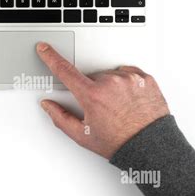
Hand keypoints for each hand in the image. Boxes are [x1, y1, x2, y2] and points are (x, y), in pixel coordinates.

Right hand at [37, 42, 169, 158]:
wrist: (149, 147)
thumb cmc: (119, 142)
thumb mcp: (82, 135)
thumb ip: (60, 117)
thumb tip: (48, 105)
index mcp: (93, 95)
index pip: (65, 71)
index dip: (51, 57)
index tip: (45, 48)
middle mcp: (111, 82)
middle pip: (91, 77)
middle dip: (91, 90)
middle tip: (101, 109)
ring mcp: (129, 78)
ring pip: (110, 75)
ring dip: (109, 87)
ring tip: (118, 107)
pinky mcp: (144, 78)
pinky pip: (127, 74)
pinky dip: (125, 84)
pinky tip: (127, 100)